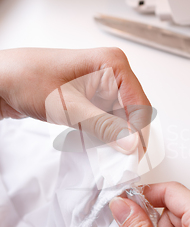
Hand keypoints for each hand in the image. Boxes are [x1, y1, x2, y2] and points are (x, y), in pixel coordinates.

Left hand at [0, 47, 150, 153]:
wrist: (1, 79)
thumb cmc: (27, 79)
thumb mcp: (67, 106)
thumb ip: (102, 126)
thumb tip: (131, 144)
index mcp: (112, 64)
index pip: (139, 104)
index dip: (138, 133)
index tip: (133, 159)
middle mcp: (112, 71)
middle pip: (133, 112)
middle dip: (126, 137)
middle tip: (118, 162)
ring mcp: (103, 84)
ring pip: (121, 119)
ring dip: (113, 138)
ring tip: (102, 154)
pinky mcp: (93, 96)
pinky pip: (107, 119)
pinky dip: (102, 134)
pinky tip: (92, 144)